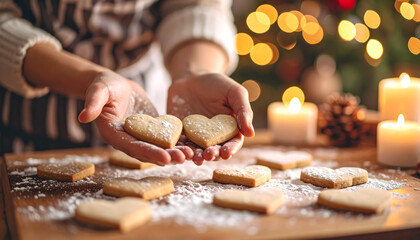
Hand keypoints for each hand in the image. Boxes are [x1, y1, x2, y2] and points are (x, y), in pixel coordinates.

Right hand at [78, 71, 192, 164]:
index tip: (165, 158)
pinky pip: (166, 138)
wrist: (115, 84)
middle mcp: (129, 140)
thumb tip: (83, 115)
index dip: (149, 153)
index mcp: (115, 135)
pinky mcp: (153, 130)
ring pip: (160, 147)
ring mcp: (141, 136)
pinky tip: (194, 143)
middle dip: (167, 156)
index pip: (133, 147)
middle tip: (185, 158)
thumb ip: (93, 102)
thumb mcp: (98, 90)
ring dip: (175, 151)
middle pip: (149, 151)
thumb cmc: (104, 85)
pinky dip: (179, 141)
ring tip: (193, 154)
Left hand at [167, 73, 253, 164]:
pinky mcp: (180, 134)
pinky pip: (179, 144)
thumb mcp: (234, 93)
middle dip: (212, 155)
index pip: (232, 144)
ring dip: (195, 156)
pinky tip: (178, 150)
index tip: (226, 153)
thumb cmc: (217, 84)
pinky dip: (179, 149)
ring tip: (193, 157)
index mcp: (230, 130)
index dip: (230, 150)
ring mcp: (195, 137)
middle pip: (214, 151)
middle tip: (208, 155)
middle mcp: (213, 138)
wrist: (191, 77)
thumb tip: (251, 133)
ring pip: (196, 151)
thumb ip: (243, 111)